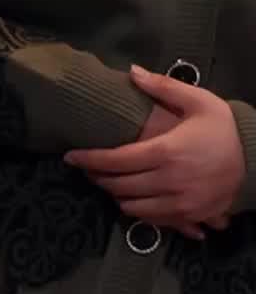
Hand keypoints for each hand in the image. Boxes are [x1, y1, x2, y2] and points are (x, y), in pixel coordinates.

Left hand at [64, 66, 242, 238]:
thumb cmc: (224, 129)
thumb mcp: (198, 101)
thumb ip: (163, 87)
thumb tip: (132, 72)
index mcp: (166, 152)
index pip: (117, 161)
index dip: (90, 159)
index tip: (70, 156)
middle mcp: (169, 182)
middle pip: (120, 186)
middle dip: (97, 177)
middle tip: (85, 167)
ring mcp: (180, 204)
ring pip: (133, 208)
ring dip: (115, 196)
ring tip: (106, 181)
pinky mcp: (190, 217)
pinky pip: (154, 221)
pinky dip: (137, 211)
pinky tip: (132, 198)